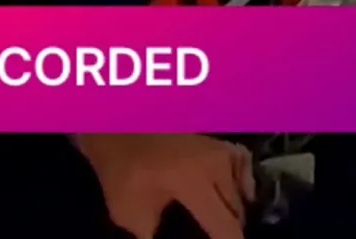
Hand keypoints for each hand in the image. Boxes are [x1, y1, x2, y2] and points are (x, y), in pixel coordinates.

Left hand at [77, 133, 254, 238]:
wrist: (113, 128)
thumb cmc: (120, 172)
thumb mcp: (130, 214)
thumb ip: (154, 234)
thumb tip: (161, 235)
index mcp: (195, 184)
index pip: (225, 224)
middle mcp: (214, 164)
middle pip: (237, 206)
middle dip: (233, 225)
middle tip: (222, 232)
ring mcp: (216, 148)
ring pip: (241, 184)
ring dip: (237, 205)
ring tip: (229, 220)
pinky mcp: (211, 139)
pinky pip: (240, 160)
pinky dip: (242, 177)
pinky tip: (238, 188)